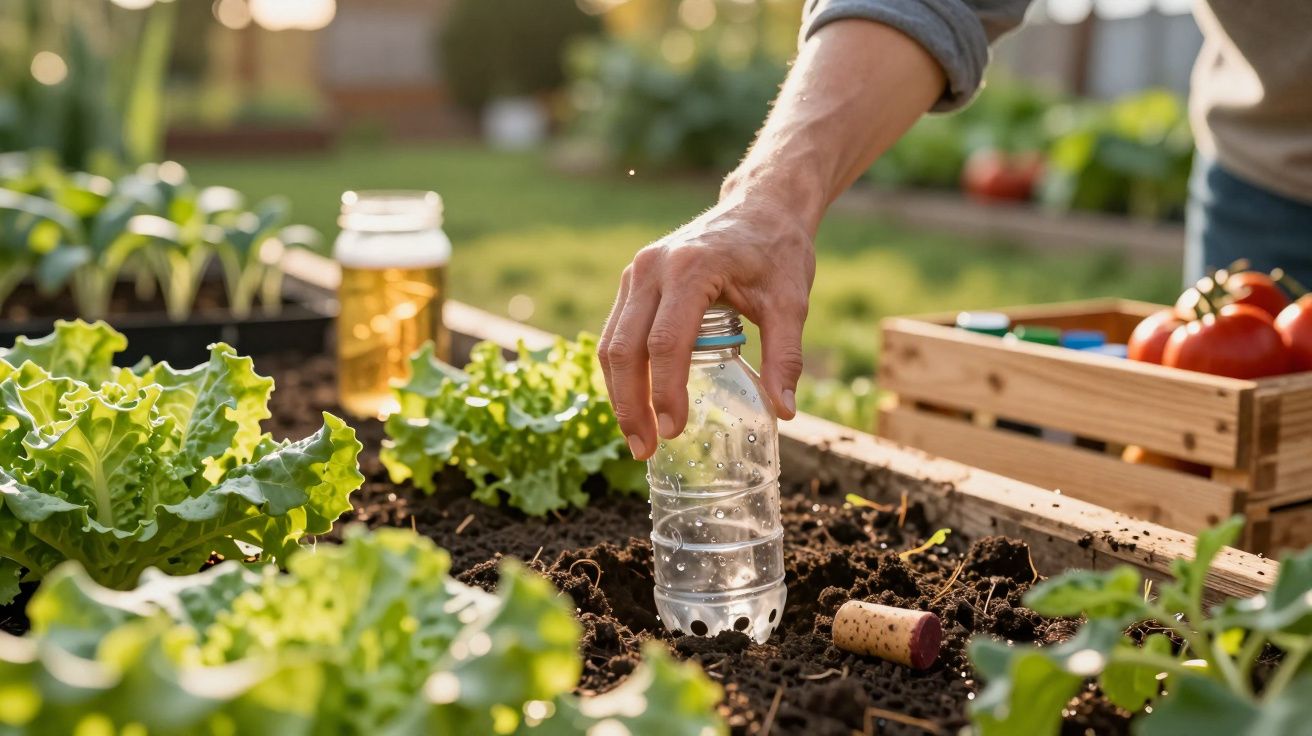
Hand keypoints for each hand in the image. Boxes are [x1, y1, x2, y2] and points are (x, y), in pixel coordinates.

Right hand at [598, 188, 815, 460]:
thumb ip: (786, 356)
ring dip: (619, 394)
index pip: (666, 343)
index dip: (665, 391)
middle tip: (645, 449)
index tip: (674, 431)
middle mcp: (652, 268)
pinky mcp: (633, 281)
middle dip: (630, 404)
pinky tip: (635, 405)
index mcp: (690, 269)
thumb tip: (785, 411)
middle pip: (625, 347)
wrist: (760, 206)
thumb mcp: (791, 302)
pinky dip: (621, 373)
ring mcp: (636, 272)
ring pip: (611, 343)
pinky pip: (615, 333)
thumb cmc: (777, 252)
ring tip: (637, 438)